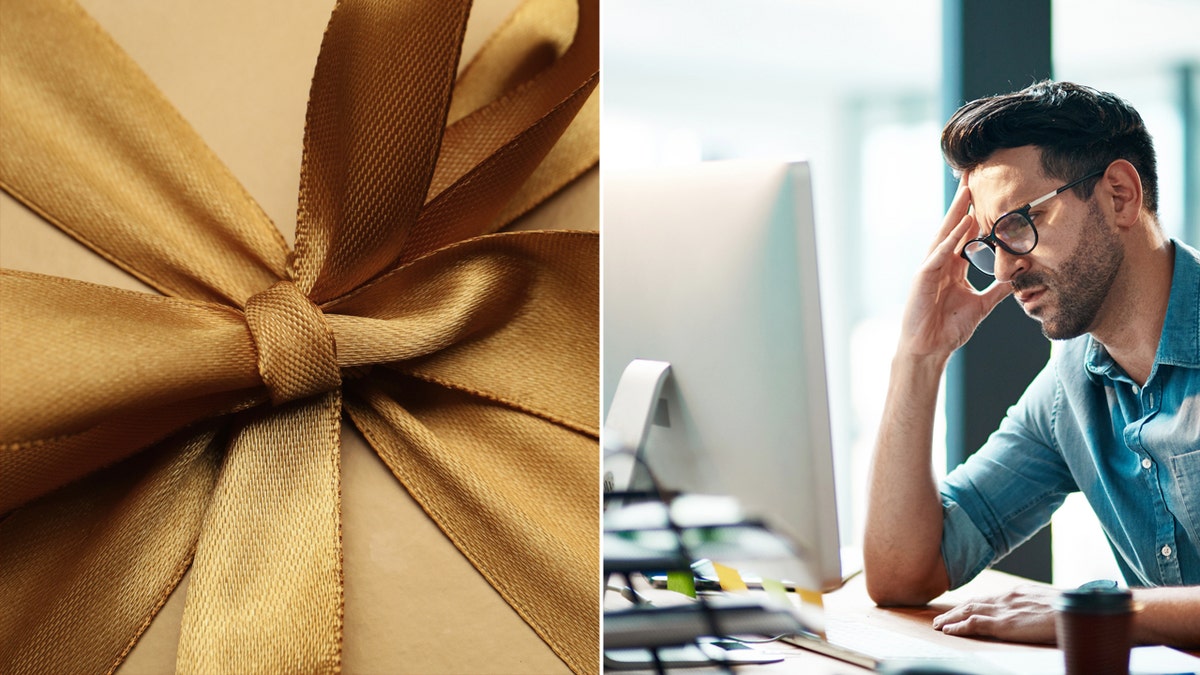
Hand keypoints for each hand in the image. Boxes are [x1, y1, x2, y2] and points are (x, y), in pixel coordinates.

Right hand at [897, 175, 1011, 361]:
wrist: (929, 349)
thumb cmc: (948, 328)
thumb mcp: (981, 304)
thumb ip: (998, 290)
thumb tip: (1019, 277)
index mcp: (952, 268)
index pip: (964, 234)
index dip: (974, 213)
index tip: (985, 192)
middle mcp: (939, 263)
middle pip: (953, 227)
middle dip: (962, 202)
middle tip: (972, 176)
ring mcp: (929, 269)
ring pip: (945, 235)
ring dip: (956, 213)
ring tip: (967, 191)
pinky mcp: (922, 279)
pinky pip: (938, 255)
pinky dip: (950, 239)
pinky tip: (961, 225)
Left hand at [931, 584, 1058, 643]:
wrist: (1076, 609)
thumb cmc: (1069, 610)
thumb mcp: (1049, 603)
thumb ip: (1034, 606)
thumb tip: (1034, 614)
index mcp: (1017, 592)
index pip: (987, 598)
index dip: (970, 604)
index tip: (960, 609)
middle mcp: (1006, 597)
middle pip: (973, 602)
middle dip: (955, 610)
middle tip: (940, 618)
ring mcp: (1004, 610)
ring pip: (968, 611)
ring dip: (951, 618)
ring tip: (939, 624)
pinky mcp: (1005, 623)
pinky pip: (974, 624)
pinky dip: (959, 626)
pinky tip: (949, 630)